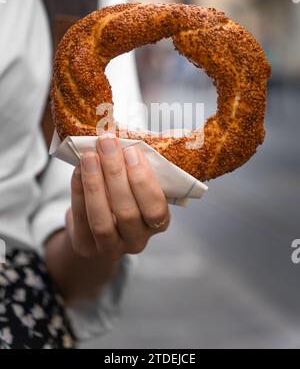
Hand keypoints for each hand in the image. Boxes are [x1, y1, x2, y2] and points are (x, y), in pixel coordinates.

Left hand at [66, 136, 170, 260]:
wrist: (95, 225)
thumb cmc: (123, 196)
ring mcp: (111, 248)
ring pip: (102, 222)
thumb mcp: (135, 184)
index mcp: (157, 223)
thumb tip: (121, 138)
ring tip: (89, 156)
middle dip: (115, 174)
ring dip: (95, 184)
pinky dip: (79, 192)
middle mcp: (137, 240)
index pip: (156, 209)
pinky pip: (81, 220)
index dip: (144, 181)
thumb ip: (134, 167)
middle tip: (107, 144)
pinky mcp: (86, 247)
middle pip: (128, 213)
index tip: (132, 152)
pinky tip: (78, 170)